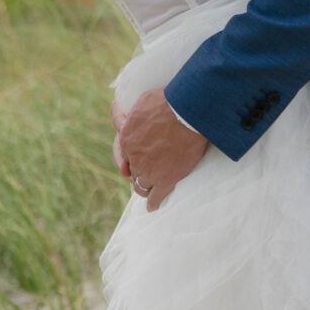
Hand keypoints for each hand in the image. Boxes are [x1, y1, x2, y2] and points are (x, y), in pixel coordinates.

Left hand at [113, 86, 208, 208]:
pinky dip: (154, 203)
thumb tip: (126, 111)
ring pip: (141, 185)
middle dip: (135, 169)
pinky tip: (152, 207)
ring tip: (148, 187)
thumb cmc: (168, 102)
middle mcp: (134, 157)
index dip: (126, 152)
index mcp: (126, 137)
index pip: (121, 149)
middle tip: (141, 172)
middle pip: (131, 169)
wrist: (188, 113)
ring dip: (143, 184)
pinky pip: (156, 197)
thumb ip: (134, 113)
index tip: (127, 157)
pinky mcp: (166, 180)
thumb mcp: (143, 101)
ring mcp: (149, 170)